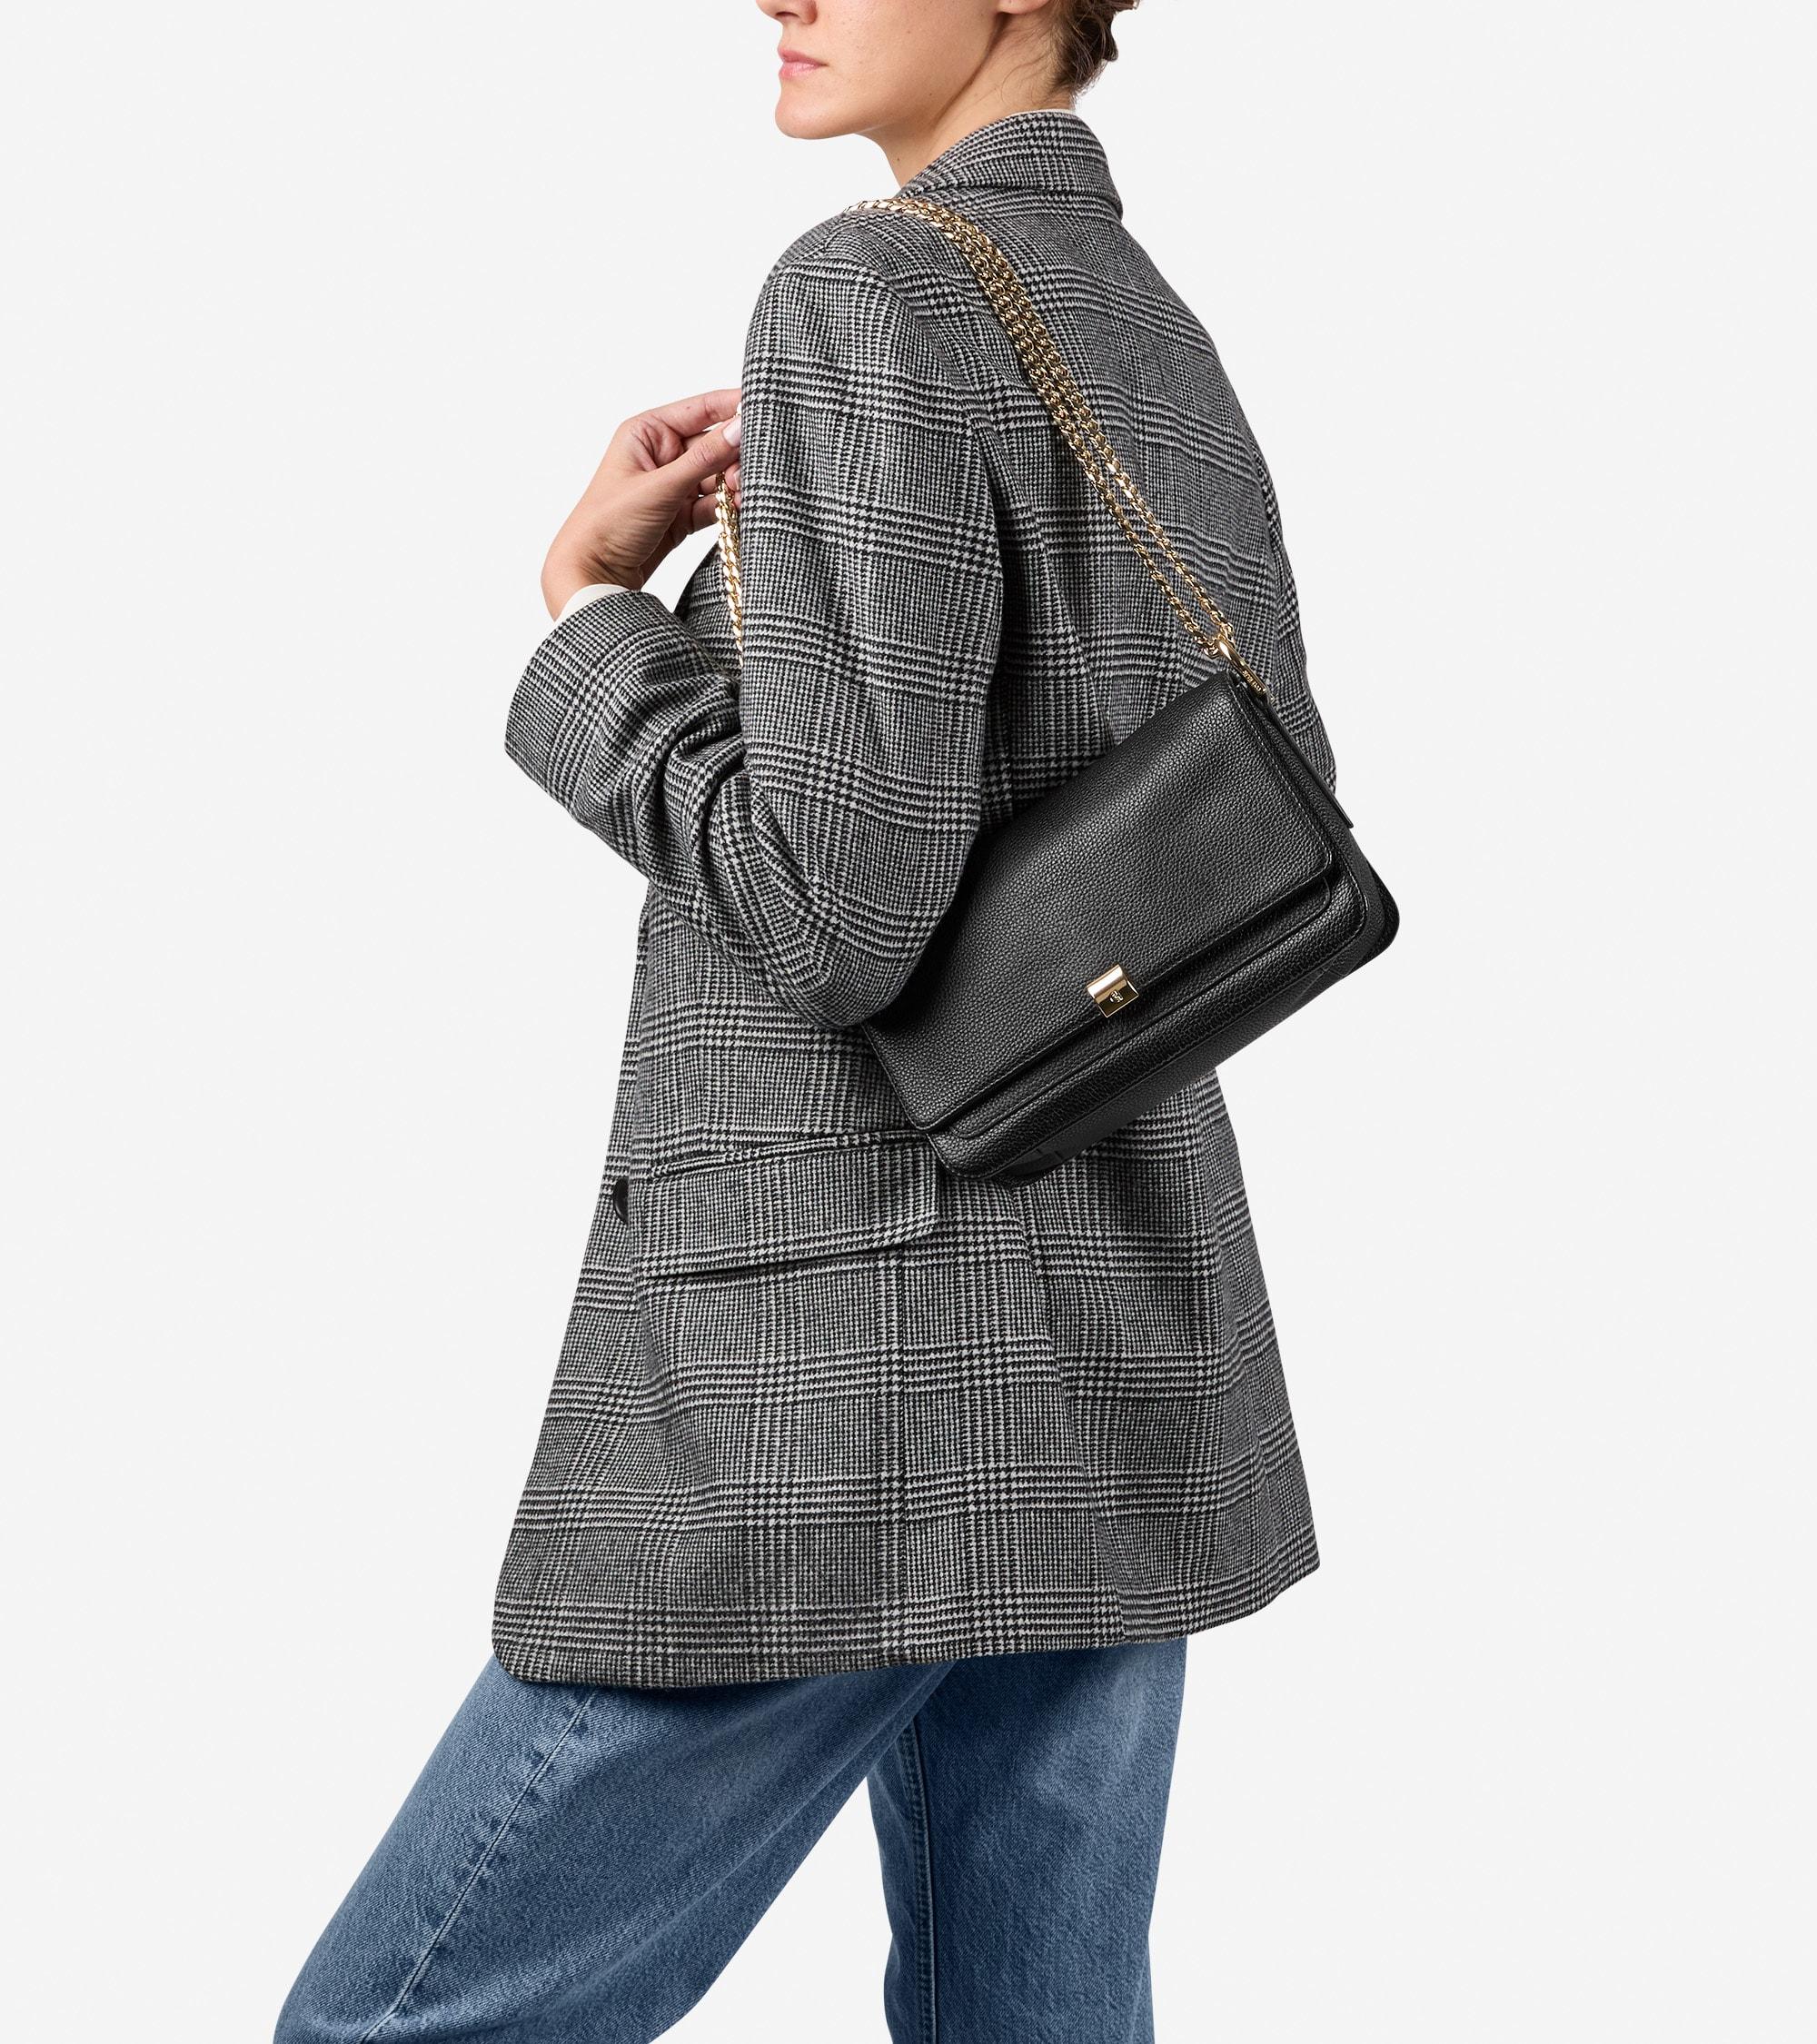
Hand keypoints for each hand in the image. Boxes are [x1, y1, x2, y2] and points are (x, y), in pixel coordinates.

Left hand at [541, 387, 742, 617]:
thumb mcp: (660, 487)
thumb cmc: (608, 524)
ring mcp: (673, 486)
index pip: (700, 409)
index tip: (765, 410)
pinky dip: (728, 508)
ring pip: (718, 476)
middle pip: (714, 444)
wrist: (594, 575)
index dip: (733, 407)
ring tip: (743, 495)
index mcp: (648, 433)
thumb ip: (705, 459)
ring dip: (734, 486)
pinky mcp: (682, 515)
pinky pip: (714, 503)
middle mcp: (662, 455)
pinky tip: (740, 510)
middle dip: (735, 457)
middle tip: (750, 472)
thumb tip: (740, 428)